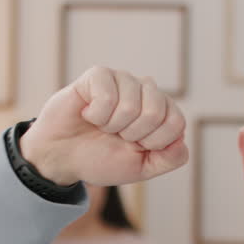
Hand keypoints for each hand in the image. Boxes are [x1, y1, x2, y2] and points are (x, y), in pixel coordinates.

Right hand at [20, 67, 188, 186]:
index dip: (155, 142)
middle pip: (155, 112)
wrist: (62, 158)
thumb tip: (182, 142)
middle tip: (117, 136)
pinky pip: (107, 95)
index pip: (176, 123)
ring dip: (112, 126)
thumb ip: (168, 159)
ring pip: (131, 105)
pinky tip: (88, 114)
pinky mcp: (99, 75)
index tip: (137, 146)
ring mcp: (123, 80)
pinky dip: (96, 115)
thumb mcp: (141, 168)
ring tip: (102, 126)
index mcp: (162, 111)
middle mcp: (146, 91)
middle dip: (133, 135)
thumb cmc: (101, 159)